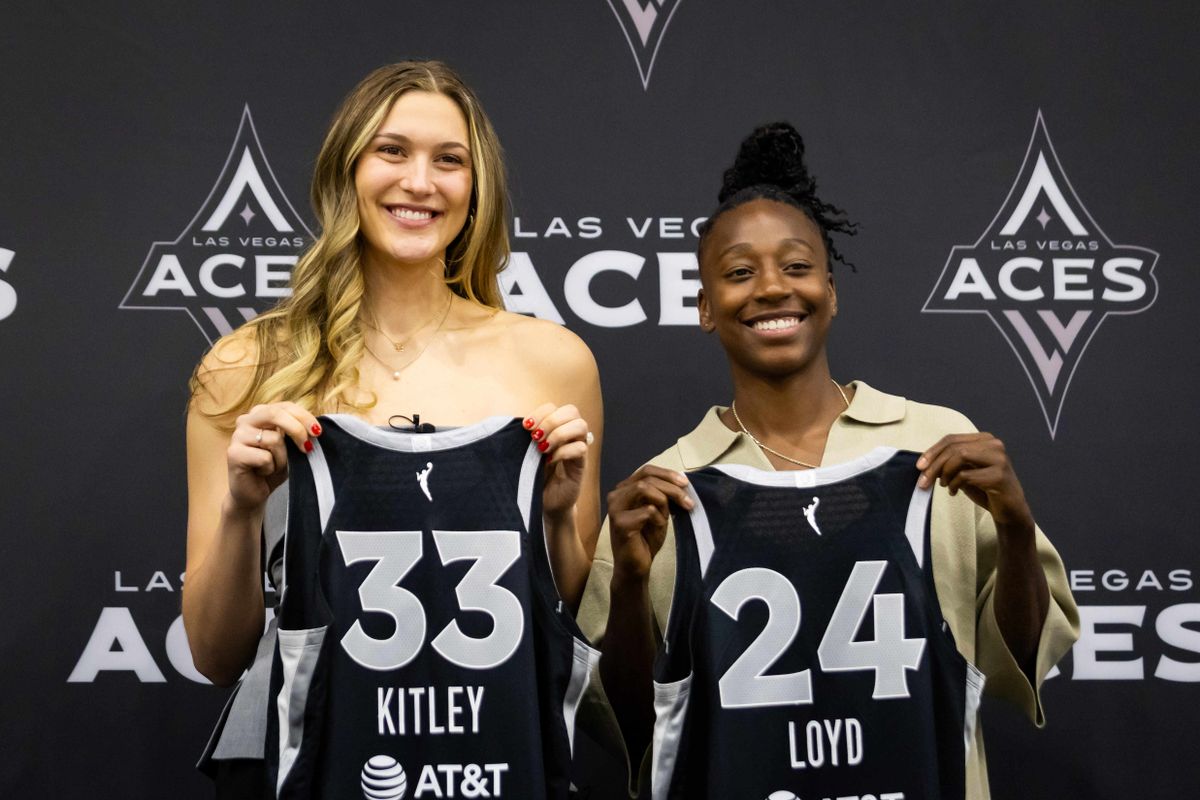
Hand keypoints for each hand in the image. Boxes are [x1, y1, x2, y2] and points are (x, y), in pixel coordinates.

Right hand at [226, 402, 320, 512]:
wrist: (253, 494)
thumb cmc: (273, 467)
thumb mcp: (289, 447)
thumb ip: (296, 432)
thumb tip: (314, 429)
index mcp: (260, 413)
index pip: (285, 406)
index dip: (304, 417)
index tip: (318, 432)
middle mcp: (246, 420)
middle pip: (275, 414)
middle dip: (297, 430)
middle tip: (307, 448)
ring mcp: (237, 436)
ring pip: (273, 439)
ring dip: (282, 458)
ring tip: (274, 466)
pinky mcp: (233, 454)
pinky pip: (265, 457)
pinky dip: (271, 468)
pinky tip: (262, 472)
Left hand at [525, 403, 592, 519]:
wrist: (543, 502)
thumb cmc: (533, 476)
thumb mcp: (525, 454)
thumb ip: (524, 439)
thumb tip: (515, 425)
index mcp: (555, 428)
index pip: (553, 407)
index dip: (540, 413)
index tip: (526, 427)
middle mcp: (569, 435)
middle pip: (571, 410)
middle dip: (551, 420)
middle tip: (536, 437)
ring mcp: (577, 448)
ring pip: (581, 426)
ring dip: (559, 433)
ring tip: (544, 448)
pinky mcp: (581, 464)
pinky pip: (581, 448)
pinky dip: (563, 452)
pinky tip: (550, 461)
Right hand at [607, 465, 692, 581]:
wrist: (635, 566)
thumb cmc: (646, 539)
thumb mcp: (658, 512)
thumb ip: (663, 496)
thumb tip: (682, 482)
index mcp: (624, 490)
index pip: (646, 470)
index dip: (667, 474)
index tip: (685, 483)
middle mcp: (616, 495)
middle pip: (647, 478)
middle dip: (672, 488)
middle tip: (688, 502)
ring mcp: (615, 508)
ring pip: (645, 489)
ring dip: (664, 501)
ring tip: (669, 517)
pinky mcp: (620, 523)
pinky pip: (647, 511)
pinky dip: (659, 519)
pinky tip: (658, 528)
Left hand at [917, 433, 1033, 530]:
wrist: (1009, 510)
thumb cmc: (985, 489)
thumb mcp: (964, 472)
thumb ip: (948, 463)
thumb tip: (924, 463)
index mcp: (985, 440)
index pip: (951, 439)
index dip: (932, 451)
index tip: (919, 466)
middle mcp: (994, 445)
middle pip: (954, 448)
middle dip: (934, 465)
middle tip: (923, 481)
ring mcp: (999, 459)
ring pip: (960, 456)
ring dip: (944, 473)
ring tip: (943, 485)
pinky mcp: (999, 475)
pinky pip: (966, 475)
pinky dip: (954, 484)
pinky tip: (953, 492)